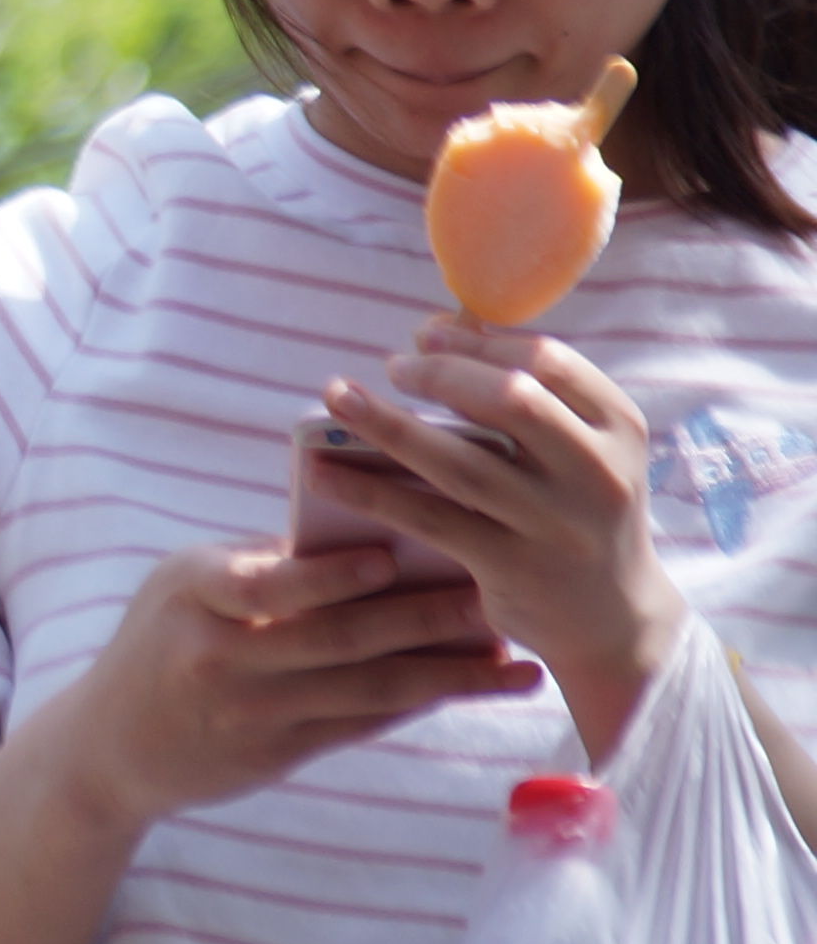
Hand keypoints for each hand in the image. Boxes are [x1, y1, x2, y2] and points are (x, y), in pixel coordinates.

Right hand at [38, 542, 538, 830]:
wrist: (108, 745)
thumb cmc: (163, 640)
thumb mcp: (183, 589)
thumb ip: (262, 566)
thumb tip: (369, 534)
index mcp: (193, 592)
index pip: (267, 580)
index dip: (331, 574)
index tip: (394, 556)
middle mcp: (219, 654)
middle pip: (338, 637)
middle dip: (424, 619)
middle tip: (494, 599)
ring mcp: (251, 711)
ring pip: (366, 688)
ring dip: (446, 672)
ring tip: (511, 657)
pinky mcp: (276, 754)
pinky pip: (363, 723)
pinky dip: (420, 702)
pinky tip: (469, 687)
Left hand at [322, 320, 690, 758]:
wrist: (614, 620)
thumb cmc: (577, 511)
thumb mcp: (581, 450)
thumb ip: (532, 393)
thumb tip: (450, 324)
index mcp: (618, 430)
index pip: (550, 362)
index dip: (481, 342)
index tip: (428, 333)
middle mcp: (597, 475)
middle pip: (512, 402)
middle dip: (441, 373)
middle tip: (393, 365)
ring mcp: (555, 525)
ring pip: (461, 463)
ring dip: (388, 425)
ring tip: (336, 396)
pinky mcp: (512, 568)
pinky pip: (430, 519)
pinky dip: (371, 493)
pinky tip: (324, 473)